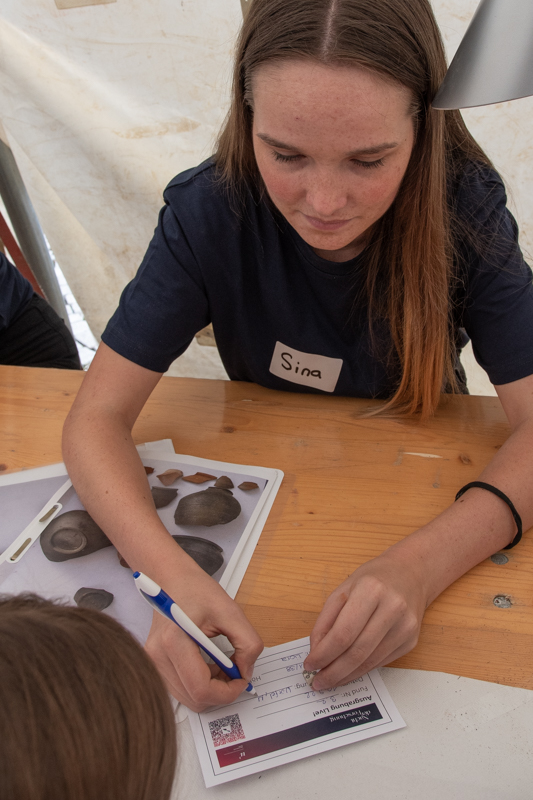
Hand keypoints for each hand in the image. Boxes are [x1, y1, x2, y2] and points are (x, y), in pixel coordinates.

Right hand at [145, 573, 262, 710]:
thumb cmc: (196, 589)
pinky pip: (180, 689)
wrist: (171, 579)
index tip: (242, 678)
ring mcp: (152, 663)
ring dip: (211, 689)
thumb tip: (246, 672)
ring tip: (221, 665)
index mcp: (174, 641)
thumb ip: (247, 642)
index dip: (227, 691)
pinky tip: (208, 665)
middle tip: (235, 671)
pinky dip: (199, 685)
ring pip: (188, 698)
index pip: (201, 688)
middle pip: (194, 698)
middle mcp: (157, 656)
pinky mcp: (154, 665)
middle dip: (221, 692)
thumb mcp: (230, 610)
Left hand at [303, 550, 427, 689]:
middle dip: (333, 671)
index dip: (324, 654)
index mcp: (371, 590)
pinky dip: (361, 670)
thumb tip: (316, 650)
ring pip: (370, 661)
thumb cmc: (373, 579)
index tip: (310, 664)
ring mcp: (405, 627)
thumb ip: (326, 620)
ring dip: (346, 675)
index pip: (343, 633)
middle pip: (357, 652)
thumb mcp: (343, 589)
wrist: (411, 574)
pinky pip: (381, 661)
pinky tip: (348, 672)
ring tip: (329, 680)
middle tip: (317, 681)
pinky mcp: (411, 640)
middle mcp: (392, 608)